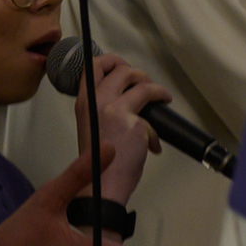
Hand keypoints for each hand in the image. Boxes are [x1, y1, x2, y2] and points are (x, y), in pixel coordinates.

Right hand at [74, 54, 170, 205]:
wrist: (100, 184)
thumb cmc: (95, 163)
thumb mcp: (90, 126)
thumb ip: (101, 108)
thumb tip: (124, 99)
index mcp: (84, 101)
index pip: (93, 65)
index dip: (111, 60)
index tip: (121, 66)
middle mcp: (98, 100)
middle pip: (122, 69)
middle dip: (138, 74)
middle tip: (144, 85)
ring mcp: (116, 110)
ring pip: (141, 82)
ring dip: (156, 88)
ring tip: (161, 97)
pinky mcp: (135, 123)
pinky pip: (153, 115)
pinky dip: (156, 128)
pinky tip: (153, 143)